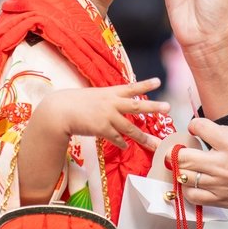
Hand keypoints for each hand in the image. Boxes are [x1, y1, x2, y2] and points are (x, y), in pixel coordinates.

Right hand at [42, 79, 169, 150]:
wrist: (59, 110)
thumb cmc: (75, 103)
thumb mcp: (94, 96)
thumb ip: (108, 101)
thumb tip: (119, 108)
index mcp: (110, 93)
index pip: (131, 87)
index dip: (145, 85)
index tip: (158, 81)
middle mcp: (112, 103)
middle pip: (137, 106)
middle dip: (154, 107)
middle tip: (168, 107)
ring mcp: (107, 116)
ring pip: (130, 129)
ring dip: (144, 138)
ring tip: (156, 144)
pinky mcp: (101, 129)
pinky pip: (116, 138)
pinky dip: (121, 143)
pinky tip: (125, 147)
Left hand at [176, 117, 227, 228]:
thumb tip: (206, 131)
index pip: (199, 127)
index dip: (195, 125)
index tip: (198, 128)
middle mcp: (222, 164)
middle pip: (182, 155)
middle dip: (178, 149)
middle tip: (184, 147)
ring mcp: (219, 184)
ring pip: (182, 176)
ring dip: (182, 168)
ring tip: (189, 165)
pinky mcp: (220, 200)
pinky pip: (191, 195)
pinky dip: (188, 188)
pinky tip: (196, 182)